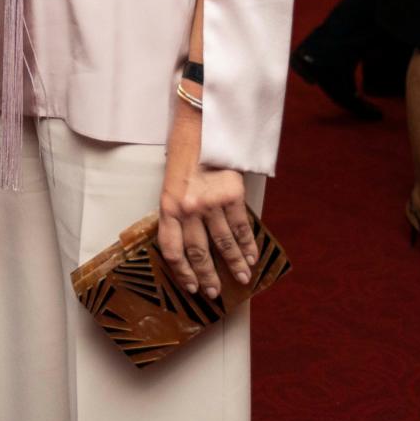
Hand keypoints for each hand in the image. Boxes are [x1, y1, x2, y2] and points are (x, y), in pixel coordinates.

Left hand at [158, 109, 255, 299]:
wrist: (201, 128)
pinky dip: (248, 245)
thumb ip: (177, 213)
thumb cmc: (184, 156)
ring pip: (224, 244)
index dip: (181, 272)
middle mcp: (188, 209)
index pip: (172, 249)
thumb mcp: (171, 186)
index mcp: (168, 207)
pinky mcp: (232, 196)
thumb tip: (189, 245)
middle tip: (215, 293)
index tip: (191, 286)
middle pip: (198, 253)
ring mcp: (211, 204)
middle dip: (208, 276)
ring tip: (240, 278)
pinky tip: (252, 257)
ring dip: (234, 265)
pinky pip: (241, 228)